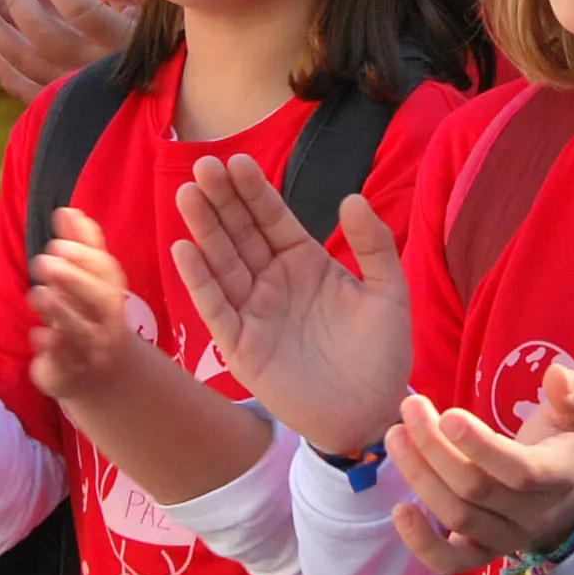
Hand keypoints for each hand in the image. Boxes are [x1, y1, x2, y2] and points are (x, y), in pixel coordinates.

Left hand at [24, 207, 146, 406]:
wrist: (104, 376)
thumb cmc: (92, 318)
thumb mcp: (91, 282)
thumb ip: (81, 246)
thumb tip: (67, 210)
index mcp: (111, 293)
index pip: (107, 272)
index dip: (84, 256)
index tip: (58, 242)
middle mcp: (106, 321)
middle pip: (101, 300)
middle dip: (75, 279)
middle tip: (44, 261)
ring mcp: (91, 349)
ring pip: (81, 331)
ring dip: (61, 311)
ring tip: (38, 293)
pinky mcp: (70, 373)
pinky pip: (65, 362)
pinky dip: (51, 348)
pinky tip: (37, 333)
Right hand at [166, 154, 412, 455]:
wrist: (371, 413)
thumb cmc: (381, 354)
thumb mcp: (388, 293)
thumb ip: (374, 245)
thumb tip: (352, 197)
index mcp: (305, 262)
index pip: (273, 218)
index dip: (254, 191)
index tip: (236, 161)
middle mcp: (273, 282)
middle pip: (241, 233)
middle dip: (221, 200)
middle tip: (202, 166)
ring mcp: (254, 312)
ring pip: (223, 264)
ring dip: (204, 231)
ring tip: (188, 196)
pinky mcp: (241, 347)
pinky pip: (216, 308)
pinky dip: (200, 281)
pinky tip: (185, 250)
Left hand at [383, 365, 573, 574]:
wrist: (569, 500)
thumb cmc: (564, 445)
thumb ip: (573, 393)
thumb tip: (557, 374)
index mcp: (558, 478)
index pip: (520, 471)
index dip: (481, 447)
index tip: (449, 415)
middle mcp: (532, 515)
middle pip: (476, 490)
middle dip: (435, 448)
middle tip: (410, 408)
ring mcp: (506, 539)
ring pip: (457, 517)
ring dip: (420, 477)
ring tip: (396, 436)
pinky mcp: (482, 555)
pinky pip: (450, 564)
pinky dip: (421, 543)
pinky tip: (400, 509)